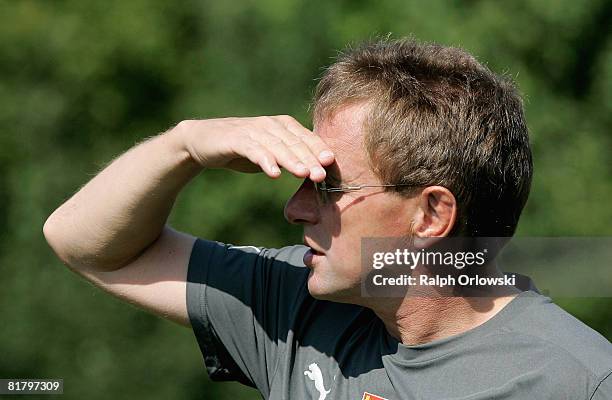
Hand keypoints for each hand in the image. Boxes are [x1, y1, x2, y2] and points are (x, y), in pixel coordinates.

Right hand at [175, 116, 334, 180]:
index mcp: (282, 125)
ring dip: (291, 160)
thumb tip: (316, 171)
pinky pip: (253, 150)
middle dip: (309, 158)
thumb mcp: (270, 153)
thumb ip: (290, 158)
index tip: (332, 163)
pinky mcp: (235, 139)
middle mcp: (270, 124)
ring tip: (304, 174)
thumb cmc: (243, 148)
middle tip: (322, 174)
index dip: (318, 149)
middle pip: (294, 142)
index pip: (305, 137)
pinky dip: (264, 161)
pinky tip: (274, 173)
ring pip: (277, 146)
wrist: (204, 141)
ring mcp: (252, 130)